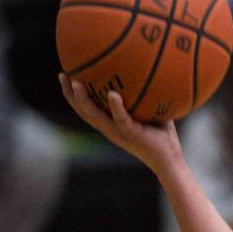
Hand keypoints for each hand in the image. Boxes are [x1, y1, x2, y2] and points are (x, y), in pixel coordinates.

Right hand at [58, 73, 182, 175]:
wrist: (169, 160)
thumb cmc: (161, 136)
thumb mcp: (150, 111)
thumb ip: (146, 95)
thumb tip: (148, 71)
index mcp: (110, 124)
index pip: (86, 109)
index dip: (73, 95)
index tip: (65, 76)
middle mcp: (110, 129)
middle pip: (83, 111)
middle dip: (70, 94)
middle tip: (63, 76)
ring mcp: (119, 133)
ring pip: (95, 116)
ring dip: (84, 100)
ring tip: (76, 83)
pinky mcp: (131, 135)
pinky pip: (121, 120)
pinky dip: (116, 107)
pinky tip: (112, 94)